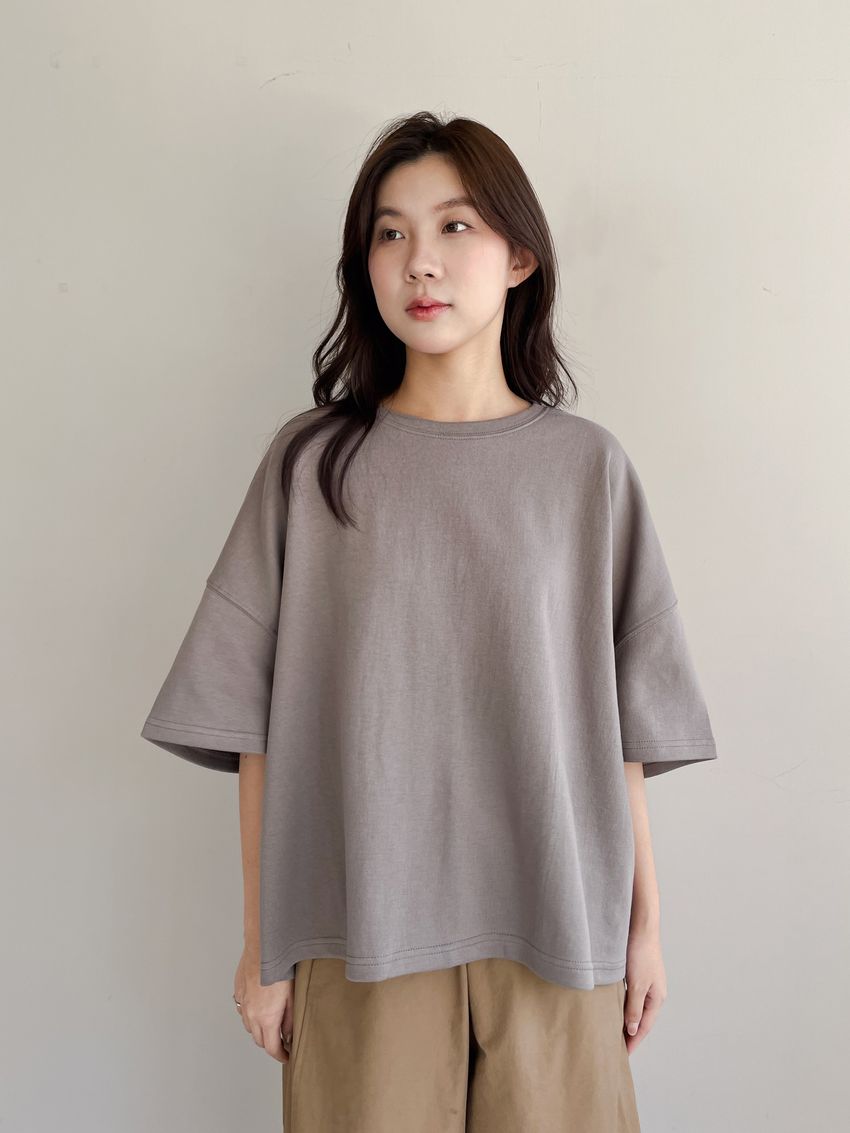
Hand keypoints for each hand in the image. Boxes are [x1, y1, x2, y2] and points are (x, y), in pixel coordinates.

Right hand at [233, 946, 293, 1062]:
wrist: (263, 948)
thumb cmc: (281, 968)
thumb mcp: (293, 996)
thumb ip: (290, 1019)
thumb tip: (289, 1035)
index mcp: (267, 1018)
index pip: (271, 1048)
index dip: (280, 1056)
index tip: (287, 1057)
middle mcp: (251, 1015)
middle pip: (259, 1040)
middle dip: (270, 1044)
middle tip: (282, 1041)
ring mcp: (243, 1003)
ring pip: (249, 1027)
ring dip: (259, 1030)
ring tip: (271, 1024)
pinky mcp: (238, 992)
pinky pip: (242, 1011)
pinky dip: (250, 1016)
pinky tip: (259, 1008)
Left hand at [622, 925, 666, 1053]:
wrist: (640, 926)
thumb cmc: (641, 954)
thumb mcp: (637, 985)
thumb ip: (634, 1009)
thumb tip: (632, 1031)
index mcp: (657, 998)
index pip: (644, 1027)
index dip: (633, 1041)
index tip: (623, 1055)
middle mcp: (654, 993)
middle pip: (641, 1019)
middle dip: (630, 1034)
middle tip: (616, 1047)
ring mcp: (646, 983)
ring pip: (635, 1007)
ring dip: (626, 1019)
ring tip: (613, 1032)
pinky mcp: (637, 974)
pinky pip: (630, 996)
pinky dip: (623, 1005)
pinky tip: (613, 1008)